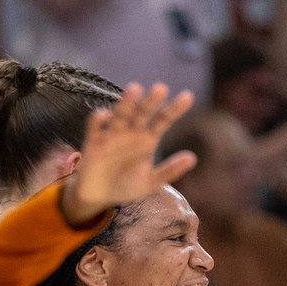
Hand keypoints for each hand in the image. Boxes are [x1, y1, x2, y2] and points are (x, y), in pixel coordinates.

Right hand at [64, 83, 196, 225]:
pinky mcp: (93, 142)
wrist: (98, 196)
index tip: (188, 97)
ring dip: (126, 103)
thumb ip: (169, 171)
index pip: (162, 120)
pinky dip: (98, 120)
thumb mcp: (150, 182)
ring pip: (120, 114)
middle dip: (150, 101)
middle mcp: (131, 132)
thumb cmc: (126, 186)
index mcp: (147, 139)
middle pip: (142, 112)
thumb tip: (193, 158)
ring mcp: (112, 135)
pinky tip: (104, 115)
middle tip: (161, 88)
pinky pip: (95, 127)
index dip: (174, 109)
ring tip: (134, 89)